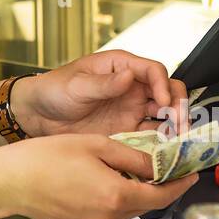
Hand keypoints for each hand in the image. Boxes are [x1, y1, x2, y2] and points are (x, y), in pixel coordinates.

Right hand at [5, 133, 197, 218]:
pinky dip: (109, 201)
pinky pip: (107, 216)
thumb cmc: (45, 159)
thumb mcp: (96, 145)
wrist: (11, 181)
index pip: (162, 196)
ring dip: (127, 192)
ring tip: (111, 169)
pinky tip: (93, 182)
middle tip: (149, 163)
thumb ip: (133, 158)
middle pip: (144, 203)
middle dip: (149, 184)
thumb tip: (158, 166)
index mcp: (116, 196)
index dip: (180, 184)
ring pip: (125, 209)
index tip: (191, 175)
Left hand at [12, 52, 187, 139]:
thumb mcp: (76, 85)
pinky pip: (151, 135)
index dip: (163, 85)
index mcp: (121, 66)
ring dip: (175, 126)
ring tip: (178, 142)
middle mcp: (131, 87)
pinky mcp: (127, 130)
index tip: (163, 102)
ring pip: (164, 115)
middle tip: (181, 124)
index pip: (153, 70)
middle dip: (179, 106)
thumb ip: (103, 83)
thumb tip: (129, 77)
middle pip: (167, 92)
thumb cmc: (53, 90)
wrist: (37, 116)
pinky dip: (162, 143)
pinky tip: (165, 152)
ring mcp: (131, 109)